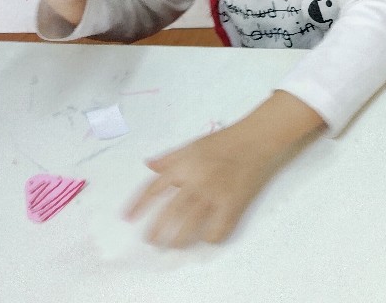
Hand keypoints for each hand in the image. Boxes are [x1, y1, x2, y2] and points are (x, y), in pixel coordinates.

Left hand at [125, 120, 279, 247]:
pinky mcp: (234, 204)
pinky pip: (219, 229)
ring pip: (191, 225)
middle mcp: (197, 182)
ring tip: (172, 246)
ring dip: (178, 240)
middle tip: (151, 241)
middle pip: (170, 213)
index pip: (154, 188)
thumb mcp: (193, 144)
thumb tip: (148, 165)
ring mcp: (216, 194)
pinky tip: (206, 239)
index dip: (138, 205)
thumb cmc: (226, 140)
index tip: (128, 219)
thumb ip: (170, 158)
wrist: (257, 139)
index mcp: (184, 166)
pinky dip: (211, 238)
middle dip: (156, 231)